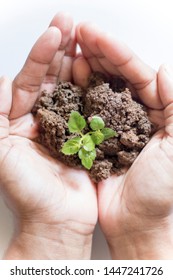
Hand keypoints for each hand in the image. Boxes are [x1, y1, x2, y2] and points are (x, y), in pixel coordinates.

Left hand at [0, 13, 96, 259]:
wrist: (56, 220)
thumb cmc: (28, 193)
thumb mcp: (1, 152)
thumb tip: (0, 79)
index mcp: (19, 121)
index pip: (29, 80)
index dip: (41, 56)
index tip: (54, 34)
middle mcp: (42, 119)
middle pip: (51, 77)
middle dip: (59, 49)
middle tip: (70, 23)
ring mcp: (65, 126)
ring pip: (71, 87)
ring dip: (77, 62)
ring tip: (85, 38)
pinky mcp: (84, 136)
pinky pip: (89, 106)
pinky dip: (93, 88)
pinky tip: (98, 70)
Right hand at [76, 23, 172, 258]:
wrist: (135, 221)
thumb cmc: (159, 192)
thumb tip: (165, 68)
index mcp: (158, 113)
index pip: (139, 74)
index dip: (118, 53)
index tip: (96, 36)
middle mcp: (135, 114)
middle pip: (118, 75)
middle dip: (99, 52)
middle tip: (79, 33)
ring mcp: (114, 124)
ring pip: (100, 88)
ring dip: (87, 68)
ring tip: (72, 50)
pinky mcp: (96, 137)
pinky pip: (86, 110)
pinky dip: (77, 93)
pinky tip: (68, 79)